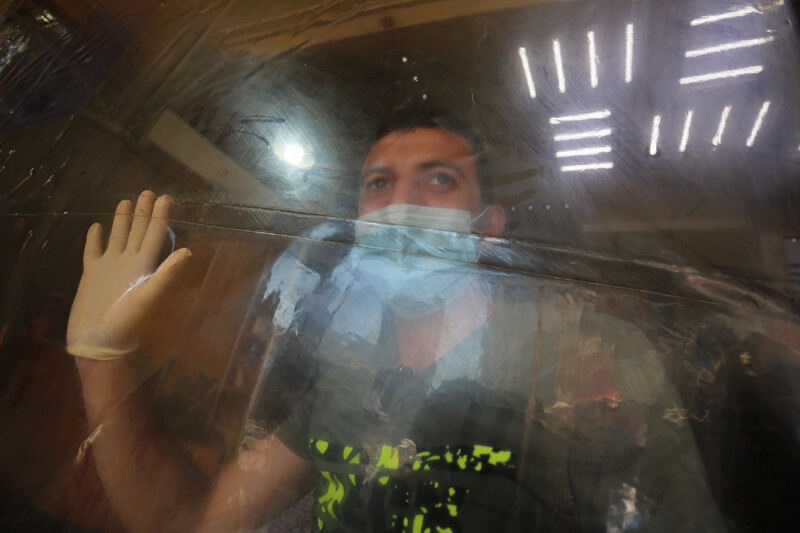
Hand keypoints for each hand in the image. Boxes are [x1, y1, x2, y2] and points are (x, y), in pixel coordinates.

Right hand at [67, 191, 190, 354]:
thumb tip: (188, 251)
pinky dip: (95, 239)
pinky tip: (96, 227)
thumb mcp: (149, 296)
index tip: (166, 197)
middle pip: (138, 231)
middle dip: (143, 212)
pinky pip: (93, 251)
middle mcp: (128, 262)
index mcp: (143, 265)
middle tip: (148, 191)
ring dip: (122, 220)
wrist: (98, 342)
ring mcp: (110, 268)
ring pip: (118, 237)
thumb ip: (167, 274)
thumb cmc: (126, 322)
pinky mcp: (91, 275)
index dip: (160, 217)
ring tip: (126, 201)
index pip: (154, 235)